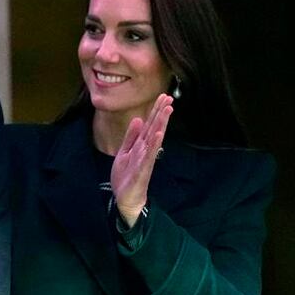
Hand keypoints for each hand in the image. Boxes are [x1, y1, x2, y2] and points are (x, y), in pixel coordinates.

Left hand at [111, 94, 172, 226]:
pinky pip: (149, 156)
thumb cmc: (126, 176)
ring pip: (154, 139)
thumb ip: (131, 137)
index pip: (150, 125)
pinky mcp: (142, 171)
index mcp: (140, 145)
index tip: (163, 96)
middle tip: (169, 98)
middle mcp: (145, 150)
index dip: (156, 110)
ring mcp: (145, 160)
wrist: (124, 198)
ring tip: (167, 110)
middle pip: (155, 128)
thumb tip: (138, 119)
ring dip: (161, 124)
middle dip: (161, 113)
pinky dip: (153, 145)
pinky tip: (159, 135)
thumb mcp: (124, 152)